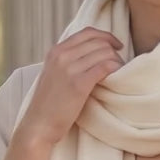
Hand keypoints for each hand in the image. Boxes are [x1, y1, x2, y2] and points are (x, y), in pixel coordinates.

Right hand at [14, 27, 125, 147]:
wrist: (39, 125)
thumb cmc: (48, 106)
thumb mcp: (53, 75)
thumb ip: (67, 62)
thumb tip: (89, 56)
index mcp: (56, 51)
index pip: (87, 33)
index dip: (106, 37)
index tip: (115, 46)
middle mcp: (62, 55)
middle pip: (98, 42)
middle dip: (113, 50)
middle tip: (120, 62)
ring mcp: (70, 68)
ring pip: (104, 53)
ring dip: (116, 61)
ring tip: (119, 72)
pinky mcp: (79, 84)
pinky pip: (105, 67)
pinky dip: (115, 69)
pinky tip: (117, 77)